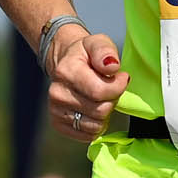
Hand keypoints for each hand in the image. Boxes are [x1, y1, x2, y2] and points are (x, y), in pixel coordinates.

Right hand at [45, 24, 128, 138]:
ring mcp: (56, 111)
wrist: (65, 63)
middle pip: (100, 111)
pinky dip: (96, 125)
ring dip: (105, 114)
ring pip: (95, 126)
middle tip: (110, 89)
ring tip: (101, 99)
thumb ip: (105, 51)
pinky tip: (94, 110)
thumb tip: (112, 67)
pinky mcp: (59, 124)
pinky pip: (88, 135)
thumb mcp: (97, 42)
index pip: (100, 91)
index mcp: (66, 71)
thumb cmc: (84, 54)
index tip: (121, 78)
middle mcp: (58, 93)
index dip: (118, 87)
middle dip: (112, 100)